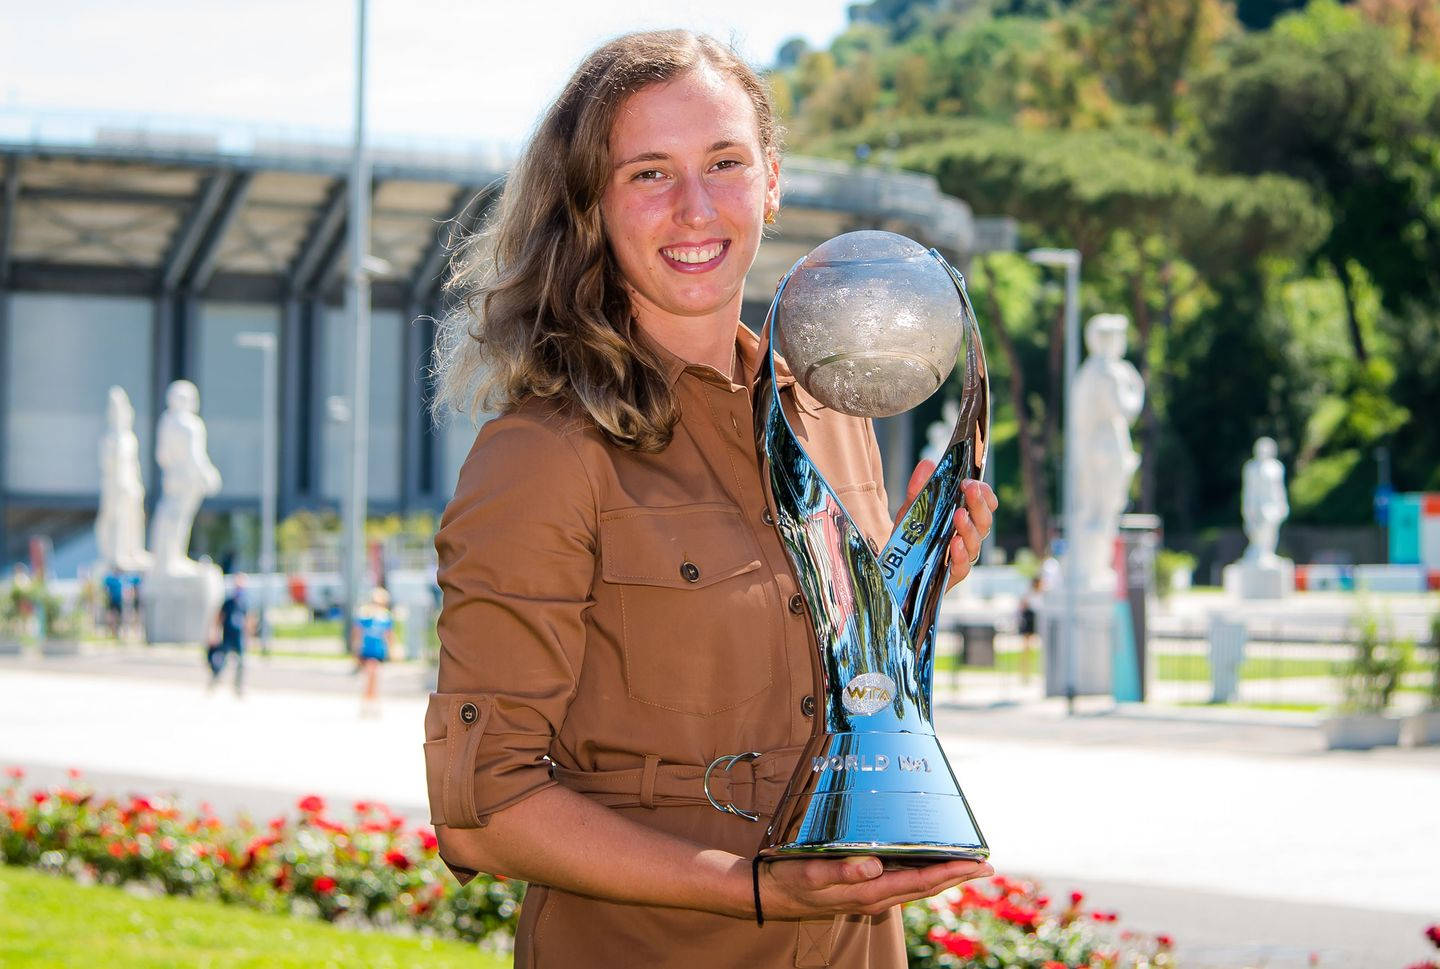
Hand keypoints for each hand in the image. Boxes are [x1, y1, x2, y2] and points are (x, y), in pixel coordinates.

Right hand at [758, 855, 991, 919]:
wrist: (770, 894)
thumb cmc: (789, 880)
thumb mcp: (810, 873)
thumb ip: (841, 870)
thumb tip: (874, 866)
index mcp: (868, 892)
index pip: (919, 882)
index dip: (950, 873)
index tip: (976, 865)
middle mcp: (874, 896)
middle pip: (925, 886)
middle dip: (955, 876)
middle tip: (984, 865)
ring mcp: (869, 894)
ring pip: (915, 886)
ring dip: (941, 875)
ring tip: (964, 864)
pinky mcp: (862, 887)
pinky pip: (901, 883)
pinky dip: (920, 874)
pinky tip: (924, 863)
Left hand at [895, 461, 997, 589]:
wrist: (894, 565)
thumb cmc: (911, 535)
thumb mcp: (912, 509)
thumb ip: (919, 488)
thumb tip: (927, 463)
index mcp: (964, 517)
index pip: (986, 504)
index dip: (984, 493)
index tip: (972, 482)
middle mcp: (968, 536)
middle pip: (984, 521)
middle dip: (979, 504)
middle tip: (970, 489)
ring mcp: (962, 556)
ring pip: (976, 543)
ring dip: (969, 528)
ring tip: (960, 515)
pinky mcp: (951, 575)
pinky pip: (962, 567)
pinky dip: (961, 555)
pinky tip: (955, 544)